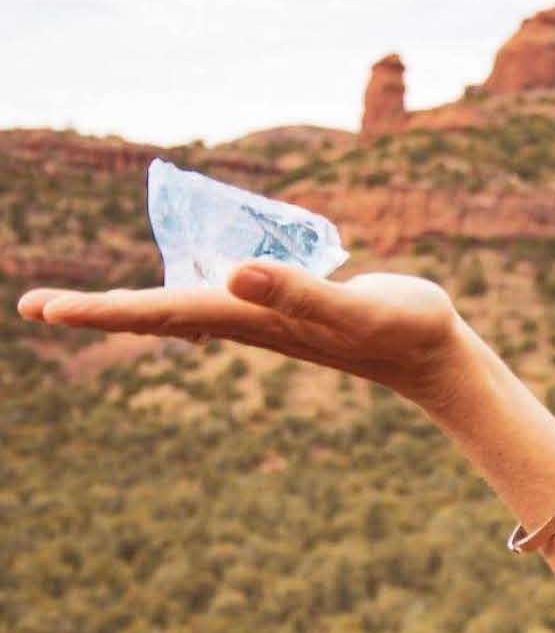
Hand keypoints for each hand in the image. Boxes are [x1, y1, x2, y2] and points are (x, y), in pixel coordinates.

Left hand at [15, 263, 469, 411]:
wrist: (436, 355)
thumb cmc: (404, 328)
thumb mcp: (355, 307)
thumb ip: (298, 292)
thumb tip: (233, 276)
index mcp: (253, 318)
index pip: (162, 312)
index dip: (103, 310)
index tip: (44, 311)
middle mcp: (248, 320)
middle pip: (157, 316)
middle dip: (98, 313)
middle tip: (34, 309)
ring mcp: (263, 319)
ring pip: (179, 311)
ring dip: (131, 307)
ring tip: (83, 306)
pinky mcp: (283, 311)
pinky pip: (213, 301)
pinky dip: (178, 294)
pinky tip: (174, 290)